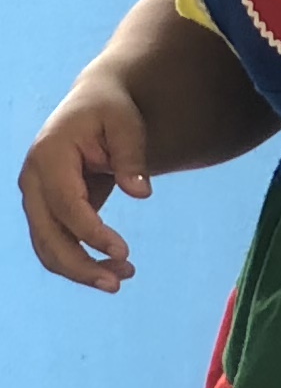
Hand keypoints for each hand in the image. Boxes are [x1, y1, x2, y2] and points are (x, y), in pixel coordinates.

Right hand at [21, 75, 150, 291]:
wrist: (93, 105)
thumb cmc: (111, 111)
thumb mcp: (126, 124)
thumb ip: (132, 156)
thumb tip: (141, 192)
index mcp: (49, 156)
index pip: (65, 204)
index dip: (91, 232)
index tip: (123, 251)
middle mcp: (33, 180)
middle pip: (46, 234)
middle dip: (79, 264)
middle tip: (119, 282)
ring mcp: (36, 197)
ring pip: (46, 246)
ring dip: (80, 269)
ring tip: (121, 278)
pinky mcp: (48, 209)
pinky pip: (56, 242)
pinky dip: (79, 259)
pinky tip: (112, 268)